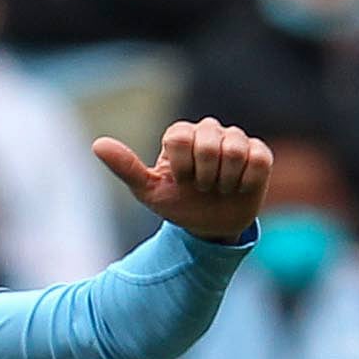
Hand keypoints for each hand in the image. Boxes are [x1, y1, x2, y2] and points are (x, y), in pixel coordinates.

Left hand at [93, 119, 274, 242]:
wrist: (210, 227)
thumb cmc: (178, 204)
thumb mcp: (148, 192)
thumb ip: (126, 167)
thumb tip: (97, 144)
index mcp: (181, 135)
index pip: (179, 136)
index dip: (181, 166)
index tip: (180, 181)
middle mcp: (209, 131)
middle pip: (207, 142)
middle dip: (202, 175)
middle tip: (201, 188)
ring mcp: (237, 140)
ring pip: (234, 150)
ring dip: (224, 180)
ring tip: (219, 189)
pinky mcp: (260, 154)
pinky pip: (257, 161)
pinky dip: (245, 182)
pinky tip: (238, 188)